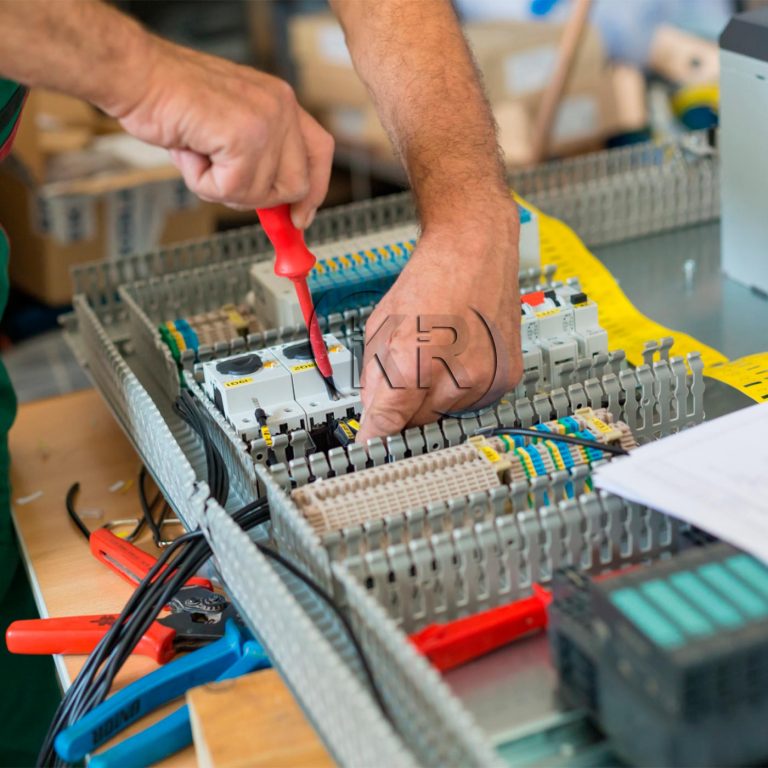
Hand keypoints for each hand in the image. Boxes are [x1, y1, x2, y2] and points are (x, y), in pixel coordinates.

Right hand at [107, 39, 332, 226]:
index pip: (319, 152)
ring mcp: (266, 120)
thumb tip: (276, 204)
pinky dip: (204, 183)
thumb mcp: (228, 128)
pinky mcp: (244, 136)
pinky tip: (190, 151)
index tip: (301, 218)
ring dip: (221, 187)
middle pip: (296, 185)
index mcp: (281, 101)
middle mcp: (281, 106)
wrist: (135, 74)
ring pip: (261, 194)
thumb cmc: (170, 99)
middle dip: (257, 197)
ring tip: (197, 152)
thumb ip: (259, 158)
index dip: (314, 191)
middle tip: (222, 182)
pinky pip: (233, 190)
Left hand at [355, 204, 521, 443]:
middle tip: (405, 377)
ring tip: (437, 356)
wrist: (476, 250)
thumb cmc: (430, 278)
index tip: (369, 449)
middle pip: (418, 426)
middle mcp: (456, 379)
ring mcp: (486, 381)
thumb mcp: (380, 327)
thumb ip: (373, 378)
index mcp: (415, 365)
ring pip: (447, 416)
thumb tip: (374, 414)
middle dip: (405, 410)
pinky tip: (458, 358)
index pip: (388, 427)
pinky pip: (474, 403)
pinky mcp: (507, 379)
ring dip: (435, 399)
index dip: (375, 440)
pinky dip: (462, 390)